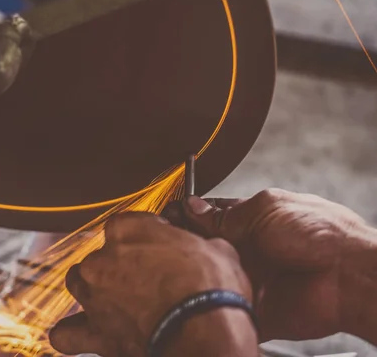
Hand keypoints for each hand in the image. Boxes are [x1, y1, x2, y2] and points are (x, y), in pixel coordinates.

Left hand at [49, 212, 255, 356]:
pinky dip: (74, 333)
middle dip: (121, 264)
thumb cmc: (211, 291)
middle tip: (149, 277)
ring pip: (79, 283)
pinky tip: (88, 331)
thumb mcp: (217, 249)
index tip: (161, 246)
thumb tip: (204, 244)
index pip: (126, 223)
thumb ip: (196, 241)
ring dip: (95, 288)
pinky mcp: (94, 332)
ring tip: (121, 299)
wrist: (205, 334)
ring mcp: (94, 296)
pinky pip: (67, 333)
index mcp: (127, 230)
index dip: (146, 235)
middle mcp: (102, 259)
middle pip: (102, 254)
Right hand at [178, 189, 374, 341]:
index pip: (210, 216)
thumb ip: (226, 215)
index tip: (166, 216)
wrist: (348, 277)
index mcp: (252, 220)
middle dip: (186, 244)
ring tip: (177, 267)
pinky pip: (224, 306)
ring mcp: (250, 278)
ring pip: (210, 275)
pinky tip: (193, 295)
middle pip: (206, 246)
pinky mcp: (252, 307)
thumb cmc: (320, 233)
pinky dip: (209, 303)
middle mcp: (248, 248)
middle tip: (166, 242)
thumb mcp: (266, 211)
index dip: (187, 215)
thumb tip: (193, 207)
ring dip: (195, 273)